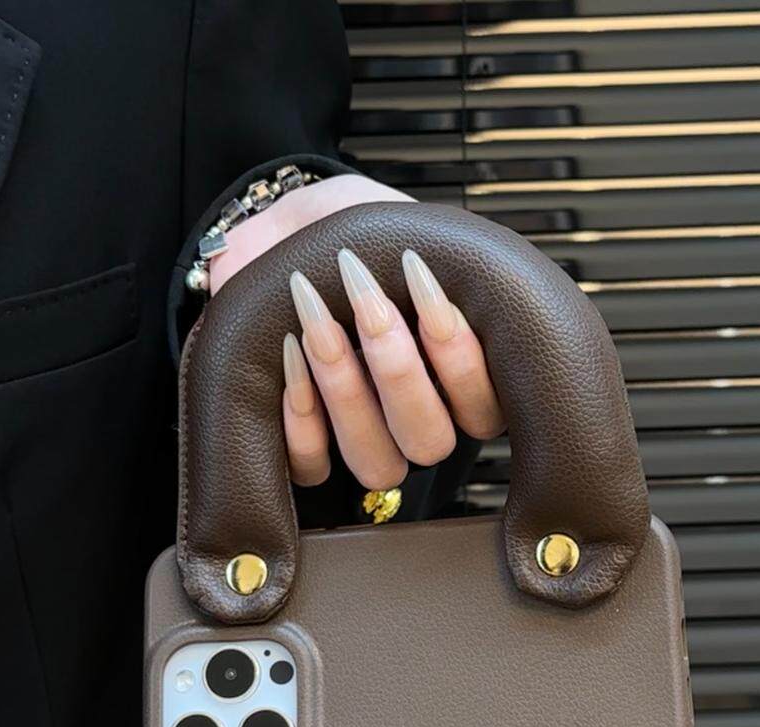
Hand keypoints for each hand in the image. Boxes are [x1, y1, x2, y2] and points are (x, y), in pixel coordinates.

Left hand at [208, 175, 503, 489]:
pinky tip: (287, 352)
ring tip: (316, 320)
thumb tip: (450, 274)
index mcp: (453, 379)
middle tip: (367, 302)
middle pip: (430, 442)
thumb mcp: (403, 226)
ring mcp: (363, 442)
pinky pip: (313, 468)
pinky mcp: (306, 451)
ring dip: (348, 394)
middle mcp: (414, 421)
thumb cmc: (347, 234)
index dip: (461, 361)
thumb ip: (441, 257)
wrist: (275, 232)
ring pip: (377, 465)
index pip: (484, 410)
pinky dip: (300, 417)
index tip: (422, 282)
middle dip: (399, 372)